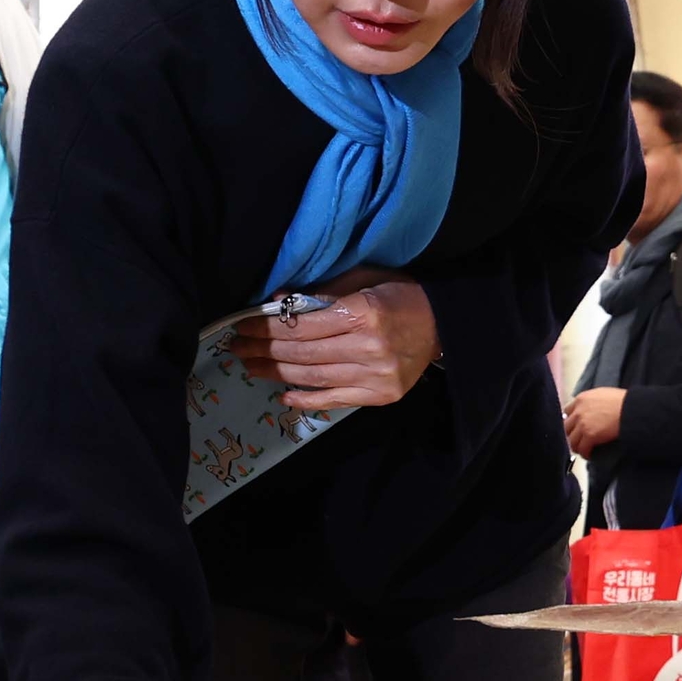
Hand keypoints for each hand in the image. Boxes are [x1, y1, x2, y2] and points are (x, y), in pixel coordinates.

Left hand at [233, 277, 437, 410]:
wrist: (443, 323)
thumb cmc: (399, 295)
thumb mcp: (362, 280)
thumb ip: (321, 292)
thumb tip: (277, 302)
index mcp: (360, 313)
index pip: (300, 326)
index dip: (267, 328)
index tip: (243, 327)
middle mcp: (367, 347)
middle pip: (301, 354)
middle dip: (264, 351)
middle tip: (238, 349)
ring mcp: (375, 376)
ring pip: (313, 377)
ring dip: (276, 374)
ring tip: (252, 368)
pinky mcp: (381, 395)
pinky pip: (335, 400)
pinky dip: (307, 400)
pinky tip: (284, 395)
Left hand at [562, 386, 625, 456]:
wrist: (631, 408)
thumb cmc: (624, 401)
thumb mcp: (603, 394)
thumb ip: (592, 401)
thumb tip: (592, 410)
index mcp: (581, 399)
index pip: (567, 411)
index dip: (571, 421)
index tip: (575, 426)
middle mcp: (579, 411)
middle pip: (566, 427)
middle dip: (571, 434)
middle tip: (577, 440)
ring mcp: (583, 424)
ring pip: (571, 440)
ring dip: (576, 446)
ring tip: (583, 450)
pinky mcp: (590, 435)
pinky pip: (582, 448)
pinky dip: (585, 453)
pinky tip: (589, 455)